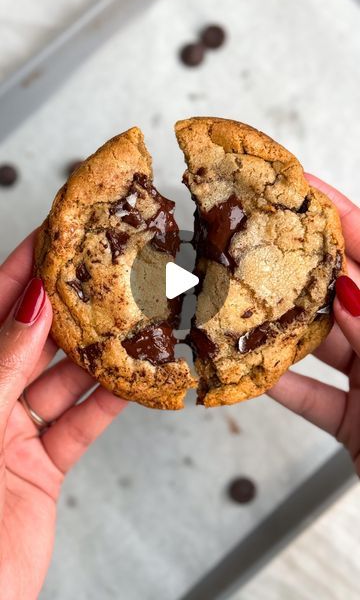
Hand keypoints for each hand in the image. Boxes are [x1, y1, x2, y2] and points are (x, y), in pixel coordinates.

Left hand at [0, 232, 126, 599]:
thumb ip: (4, 363)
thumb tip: (33, 307)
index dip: (20, 271)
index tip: (52, 237)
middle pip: (30, 340)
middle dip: (68, 306)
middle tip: (104, 273)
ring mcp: (10, 434)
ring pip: (61, 381)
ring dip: (98, 354)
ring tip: (131, 319)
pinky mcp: (40, 468)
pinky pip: (79, 425)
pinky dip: (108, 404)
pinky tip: (134, 379)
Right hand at [269, 174, 359, 474]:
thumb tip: (346, 289)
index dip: (339, 214)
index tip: (300, 185)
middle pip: (343, 290)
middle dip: (298, 266)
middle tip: (255, 241)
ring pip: (322, 343)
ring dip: (281, 329)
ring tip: (242, 303)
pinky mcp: (356, 421)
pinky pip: (313, 397)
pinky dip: (282, 388)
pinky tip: (250, 374)